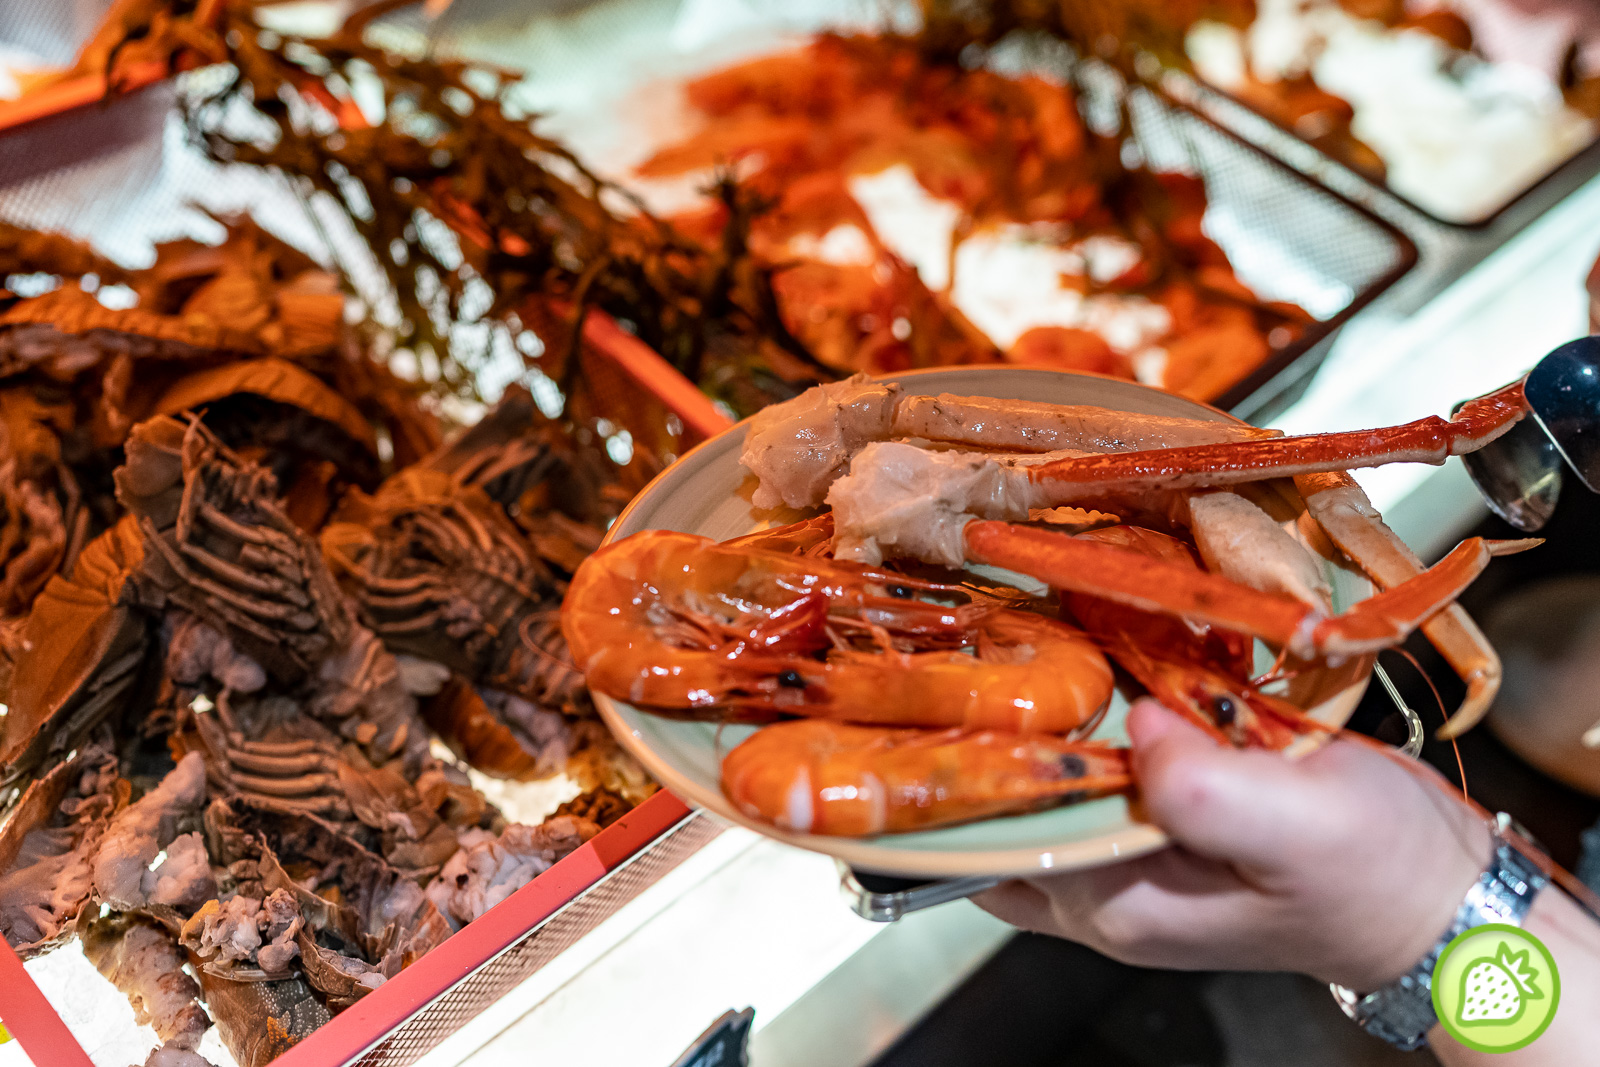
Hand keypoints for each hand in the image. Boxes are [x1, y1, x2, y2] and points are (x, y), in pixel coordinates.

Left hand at [975, 698, 1491, 990]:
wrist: (1436, 893)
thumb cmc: (1377, 871)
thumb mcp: (1300, 827)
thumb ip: (1204, 788)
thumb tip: (1135, 726)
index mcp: (1119, 905)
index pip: (1000, 836)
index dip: (988, 763)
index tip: (995, 686)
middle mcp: (1105, 895)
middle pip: (1002, 818)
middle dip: (998, 742)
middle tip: (1010, 652)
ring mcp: (1127, 865)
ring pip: (1044, 794)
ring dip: (1043, 729)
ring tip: (1050, 649)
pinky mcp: (1158, 830)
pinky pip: (1094, 779)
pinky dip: (1089, 730)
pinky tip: (1103, 675)